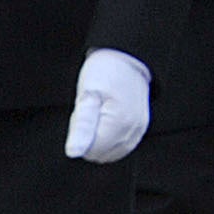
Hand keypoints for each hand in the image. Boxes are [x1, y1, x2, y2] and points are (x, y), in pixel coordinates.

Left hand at [65, 50, 152, 164]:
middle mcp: (132, 131)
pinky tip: (108, 119)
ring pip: (109, 153)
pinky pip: (120, 147)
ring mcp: (138, 131)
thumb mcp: (86, 96)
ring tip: (99, 113)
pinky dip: (109, 139)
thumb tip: (73, 153)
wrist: (127, 59)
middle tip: (90, 112)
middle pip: (99, 154)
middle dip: (89, 139)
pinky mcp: (140, 129)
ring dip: (99, 139)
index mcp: (118, 124)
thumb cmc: (105, 73)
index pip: (89, 151)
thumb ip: (81, 127)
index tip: (83, 113)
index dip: (80, 135)